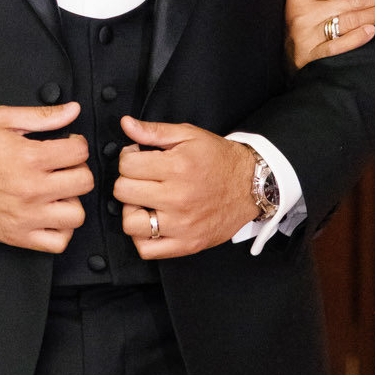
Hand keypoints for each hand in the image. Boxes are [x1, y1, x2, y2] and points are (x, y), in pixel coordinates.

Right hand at [0, 103, 92, 251]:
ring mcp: (26, 216)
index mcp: (29, 157)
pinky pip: (59, 242)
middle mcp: (31, 189)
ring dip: (72, 202)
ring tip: (58, 193)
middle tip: (64, 168)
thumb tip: (73, 110)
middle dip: (78, 170)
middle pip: (83, 182)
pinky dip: (62, 231)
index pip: (79, 152)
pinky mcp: (19, 236)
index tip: (67, 146)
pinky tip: (52, 215)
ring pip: (76, 215)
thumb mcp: (2, 120)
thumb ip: (42, 115)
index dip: (76, 144)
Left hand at [113, 115, 255, 259]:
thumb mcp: (189, 135)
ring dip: (132, 211)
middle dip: (128, 181)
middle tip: (142, 179)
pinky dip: (142, 238)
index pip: (126, 165)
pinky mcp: (187, 244)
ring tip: (144, 203)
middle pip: (123, 192)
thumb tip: (126, 124)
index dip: (128, 157)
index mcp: (177, 168)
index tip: (138, 159)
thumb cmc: (220, 160)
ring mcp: (181, 224)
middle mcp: (178, 198)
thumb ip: (154, 131)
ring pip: (130, 223)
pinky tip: (151, 224)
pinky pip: (147, 250)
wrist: (251, 186)